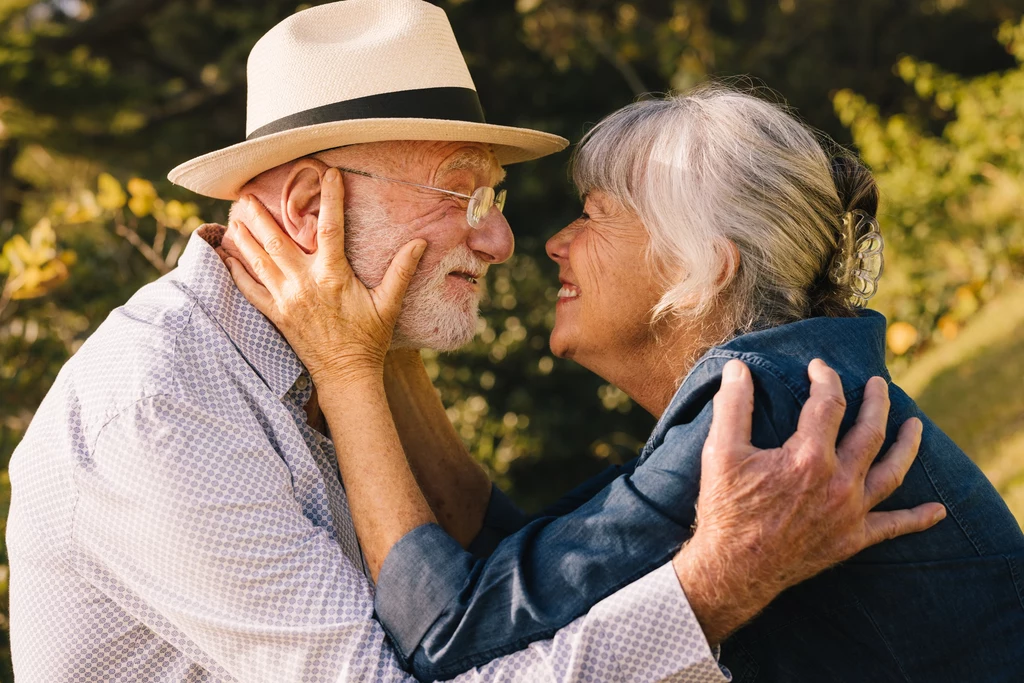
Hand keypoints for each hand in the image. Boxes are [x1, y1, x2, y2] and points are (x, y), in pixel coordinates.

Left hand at [223, 169, 425, 385]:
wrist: (346, 375)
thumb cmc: (369, 339)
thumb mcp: (388, 303)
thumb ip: (401, 270)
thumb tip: (421, 243)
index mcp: (333, 275)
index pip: (331, 227)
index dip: (331, 197)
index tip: (329, 173)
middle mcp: (304, 283)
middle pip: (277, 240)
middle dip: (261, 214)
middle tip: (248, 193)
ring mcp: (286, 299)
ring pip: (258, 260)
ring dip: (245, 236)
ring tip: (235, 216)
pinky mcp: (276, 314)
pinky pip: (249, 290)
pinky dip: (236, 271)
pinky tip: (227, 256)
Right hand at [673, 358, 943, 644]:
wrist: (734, 570)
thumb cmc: (726, 509)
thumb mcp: (720, 451)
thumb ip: (733, 405)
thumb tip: (739, 368)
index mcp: (809, 456)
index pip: (828, 403)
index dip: (825, 378)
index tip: (818, 367)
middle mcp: (839, 482)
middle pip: (870, 432)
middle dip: (876, 402)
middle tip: (879, 384)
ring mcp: (850, 512)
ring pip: (892, 472)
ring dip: (908, 446)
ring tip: (916, 426)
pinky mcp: (852, 539)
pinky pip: (894, 526)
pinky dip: (918, 518)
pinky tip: (938, 510)